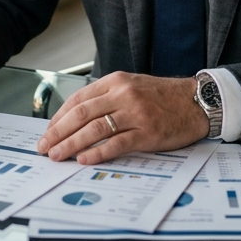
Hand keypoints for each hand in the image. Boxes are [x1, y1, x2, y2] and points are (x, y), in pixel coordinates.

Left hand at [35, 71, 208, 163]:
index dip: (58, 117)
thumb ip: (107, 97)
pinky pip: (116, 144)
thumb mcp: (132, 85)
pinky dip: (97, 152)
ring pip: (94, 129)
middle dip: (58, 132)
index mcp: (116, 81)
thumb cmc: (163, 96)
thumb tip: (77, 117)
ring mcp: (135, 113)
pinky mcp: (147, 132)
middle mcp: (123, 94)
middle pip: (81, 114)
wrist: (196, 101)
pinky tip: (83, 159)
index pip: (78, 99)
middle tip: (44, 147)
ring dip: (71, 144)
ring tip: (58, 156)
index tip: (48, 131)